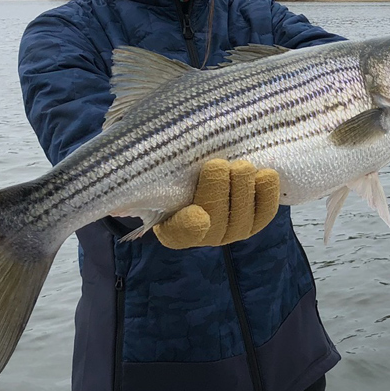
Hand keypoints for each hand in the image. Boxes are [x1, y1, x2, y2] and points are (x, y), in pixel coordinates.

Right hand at [153, 159, 280, 248]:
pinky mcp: (254, 222)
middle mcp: (203, 235)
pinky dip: (267, 194)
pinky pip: (264, 214)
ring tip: (241, 166)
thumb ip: (153, 169)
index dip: (188, 227)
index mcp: (172, 227)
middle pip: (215, 220)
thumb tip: (122, 154)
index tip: (197, 214)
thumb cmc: (178, 170)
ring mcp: (231, 231)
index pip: (178, 234)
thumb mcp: (164, 171)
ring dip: (242, 190)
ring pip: (242, 218)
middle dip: (218, 190)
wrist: (207, 168)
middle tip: (219, 165)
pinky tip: (266, 175)